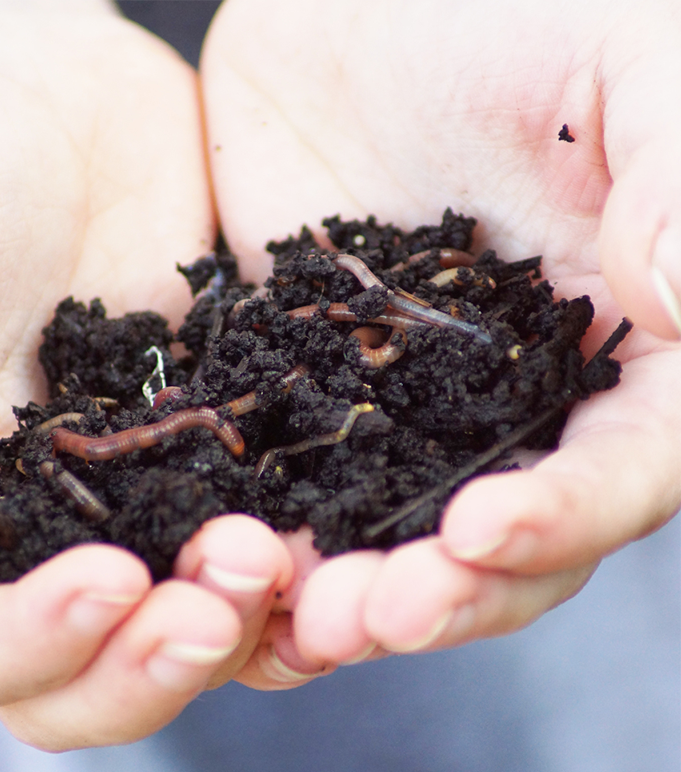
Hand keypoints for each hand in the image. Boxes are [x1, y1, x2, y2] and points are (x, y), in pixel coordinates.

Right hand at [0, 0, 291, 750]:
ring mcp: (142, 503)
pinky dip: (305, 564)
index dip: (23, 645)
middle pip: (85, 676)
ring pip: (187, 625)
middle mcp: (41, 534)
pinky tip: (341, 545)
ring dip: (236, 625)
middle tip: (211, 607)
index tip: (104, 583)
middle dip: (147, 664)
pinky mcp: (223, 458)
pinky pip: (269, 538)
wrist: (52, 113)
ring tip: (277, 562)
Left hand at [200, 0, 680, 681]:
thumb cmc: (524, 0)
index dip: (565, 513)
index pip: (624, 466)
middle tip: (367, 618)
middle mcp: (516, 396)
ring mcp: (405, 397)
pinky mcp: (307, 376)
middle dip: (443, 591)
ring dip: (348, 587)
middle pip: (502, 536)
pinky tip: (226, 552)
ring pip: (392, 528)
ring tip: (295, 618)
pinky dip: (268, 525)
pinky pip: (292, 473)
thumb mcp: (636, 64)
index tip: (480, 532)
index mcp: (622, 343)